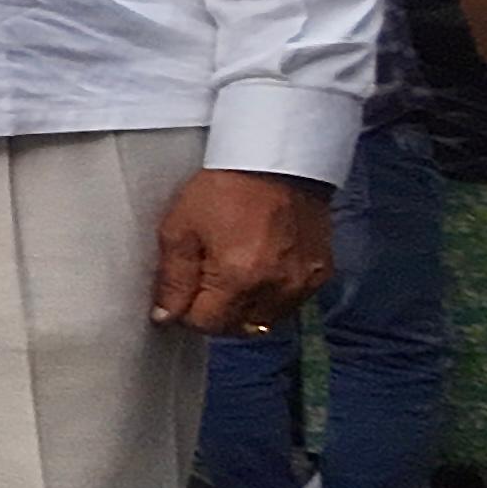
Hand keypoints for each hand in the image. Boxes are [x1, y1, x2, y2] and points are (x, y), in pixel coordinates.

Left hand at [151, 168, 334, 336]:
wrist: (277, 160)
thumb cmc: (222, 190)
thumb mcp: (180, 229)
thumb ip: (172, 278)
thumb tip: (165, 318)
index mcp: (237, 279)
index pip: (206, 324)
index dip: (186, 313)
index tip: (181, 293)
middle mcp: (275, 289)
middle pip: (236, 327)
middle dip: (214, 314)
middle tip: (204, 284)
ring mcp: (302, 284)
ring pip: (264, 320)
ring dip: (243, 310)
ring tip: (231, 278)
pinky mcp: (321, 274)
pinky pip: (289, 304)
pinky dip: (270, 298)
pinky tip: (259, 272)